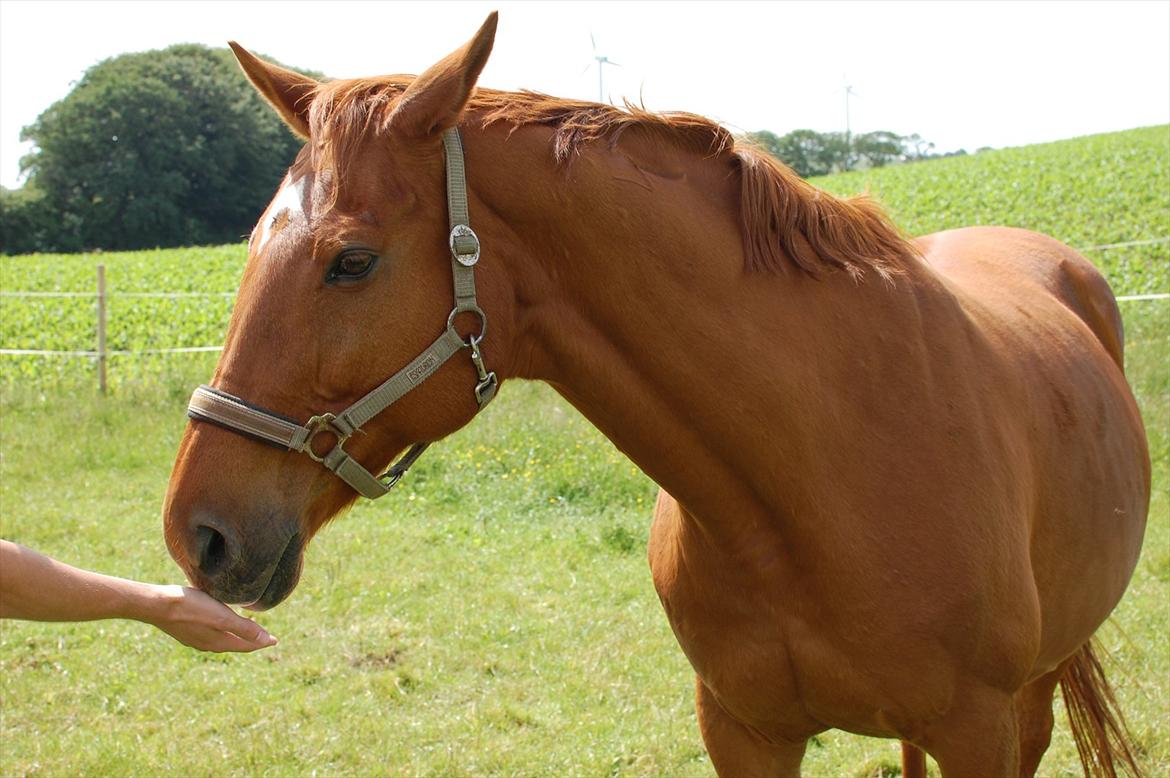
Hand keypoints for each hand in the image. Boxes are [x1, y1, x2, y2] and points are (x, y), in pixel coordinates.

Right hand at [146, 585, 277, 652]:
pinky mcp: (186, 630)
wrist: (157, 605)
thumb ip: (244, 628)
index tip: (275, 641)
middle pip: (236, 644)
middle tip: (264, 637)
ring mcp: (196, 639)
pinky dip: (221, 631)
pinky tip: (218, 624)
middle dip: (251, 640)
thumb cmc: (192, 608)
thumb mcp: (222, 617)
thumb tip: (266, 640)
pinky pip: (210, 634)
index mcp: (220, 642)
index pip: (247, 645)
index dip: (262, 642)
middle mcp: (209, 644)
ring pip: (222, 639)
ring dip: (236, 635)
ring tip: (244, 629)